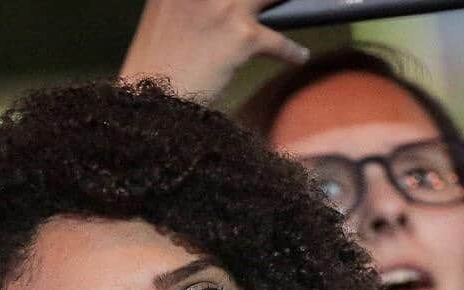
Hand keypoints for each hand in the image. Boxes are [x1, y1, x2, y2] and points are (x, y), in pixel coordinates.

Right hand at [120, 0, 309, 102]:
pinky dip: (291, 51)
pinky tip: (300, 56)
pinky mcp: (241, 36)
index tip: (249, 1)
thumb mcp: (166, 12)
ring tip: (311, 3)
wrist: (152, 105)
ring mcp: (224, 5)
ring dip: (292, 0)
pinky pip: (277, 41)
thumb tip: (228, 4)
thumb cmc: (157, 64)